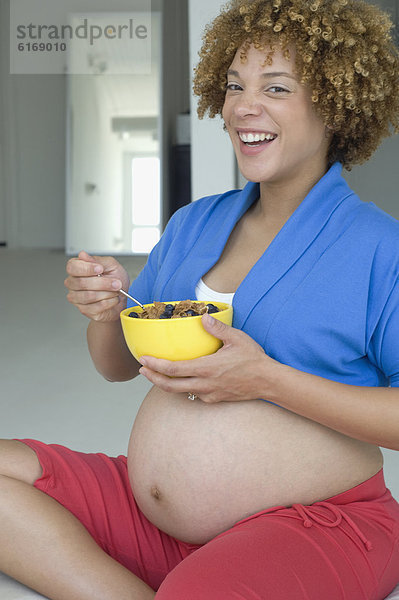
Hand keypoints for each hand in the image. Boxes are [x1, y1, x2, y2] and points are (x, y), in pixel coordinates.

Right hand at [64, 250, 129, 321]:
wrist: (121, 298)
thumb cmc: (115, 280)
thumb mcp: (111, 265)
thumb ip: (98, 260)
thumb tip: (83, 255)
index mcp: (77, 269)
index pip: (72, 267)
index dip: (86, 268)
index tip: (100, 269)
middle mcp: (73, 283)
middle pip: (81, 283)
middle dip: (103, 283)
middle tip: (116, 283)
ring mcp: (76, 297)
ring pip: (88, 296)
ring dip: (107, 293)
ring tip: (116, 291)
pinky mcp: (84, 310)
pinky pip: (95, 307)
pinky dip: (108, 302)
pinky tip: (113, 299)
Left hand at [139, 313, 276, 402]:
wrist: (268, 382)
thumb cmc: (253, 360)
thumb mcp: (236, 339)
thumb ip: (218, 328)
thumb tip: (204, 317)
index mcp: (206, 368)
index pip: (174, 369)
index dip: (155, 365)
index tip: (144, 359)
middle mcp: (204, 384)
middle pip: (170, 386)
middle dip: (152, 378)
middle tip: (142, 369)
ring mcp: (209, 394)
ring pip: (180, 392)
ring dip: (165, 383)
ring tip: (156, 373)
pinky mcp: (214, 399)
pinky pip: (193, 394)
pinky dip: (181, 387)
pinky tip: (180, 379)